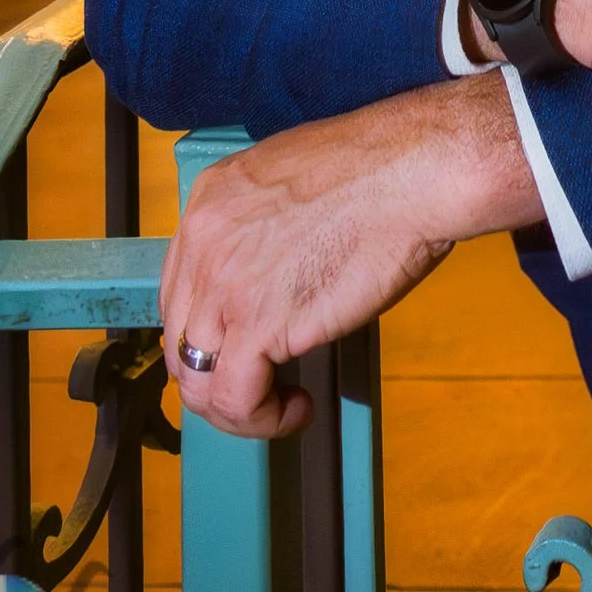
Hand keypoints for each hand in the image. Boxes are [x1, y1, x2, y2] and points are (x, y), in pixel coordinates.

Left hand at [161, 77, 542, 441]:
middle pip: (179, 338)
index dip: (210, 330)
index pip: (180, 289)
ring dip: (237, 406)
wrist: (413, 174)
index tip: (245, 345)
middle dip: (217, 372)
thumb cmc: (381, 171)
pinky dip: (261, 419)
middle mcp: (204, 240)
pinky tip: (297, 410)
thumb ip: (266, 225)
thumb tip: (275, 270)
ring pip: (196, 379)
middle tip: (262, 382)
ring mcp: (224, 284)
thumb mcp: (296, 181)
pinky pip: (233, 399)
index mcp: (211, 199)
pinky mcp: (256, 324)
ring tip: (279, 404)